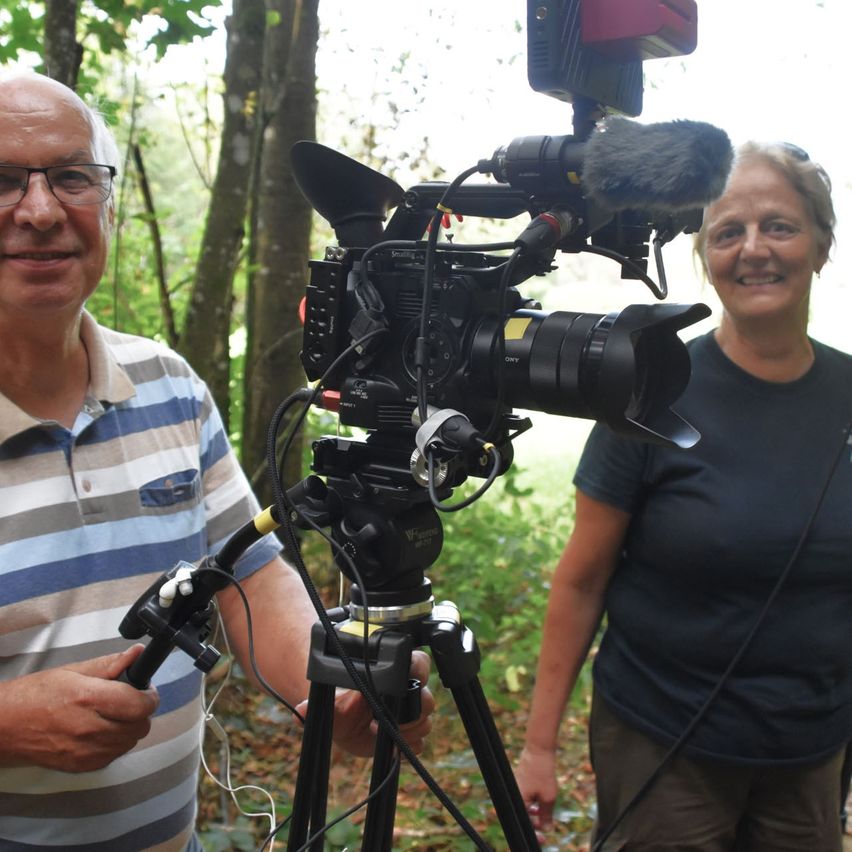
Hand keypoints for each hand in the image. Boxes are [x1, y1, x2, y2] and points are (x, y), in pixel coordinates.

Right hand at [0, 645, 159, 772]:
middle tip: (128, 700)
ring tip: (113, 714)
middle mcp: (89, 728)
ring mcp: (85, 752)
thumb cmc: (35, 694)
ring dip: (129, 728)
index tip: (145, 689)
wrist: (4, 727)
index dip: (149, 695)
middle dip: (140, 711)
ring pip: (130, 742)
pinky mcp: (81, 767)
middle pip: (141, 726)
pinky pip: (114, 755)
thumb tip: (137, 654)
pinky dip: (115, 743)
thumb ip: (109, 664)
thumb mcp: (72, 671)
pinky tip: (101, 730)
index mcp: (89, 698)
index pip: (140, 704)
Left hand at [295, 649, 434, 757]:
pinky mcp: (409, 736)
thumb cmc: (339, 702)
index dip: (417, 673)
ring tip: (380, 732)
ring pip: (426, 723)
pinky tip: (386, 746)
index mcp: (395, 672)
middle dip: (410, 713)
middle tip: (383, 719)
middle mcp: (408, 691)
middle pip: (427, 699)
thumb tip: (301, 709)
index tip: (401, 687)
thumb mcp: (330, 701)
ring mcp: (411, 714)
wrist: (343, 719)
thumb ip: (317, 703)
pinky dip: (406, 748)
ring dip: (406, 732)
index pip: (420, 663)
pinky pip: (419, 745)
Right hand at [515, 744, 558, 833]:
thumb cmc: (542, 773)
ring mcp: (515, 788)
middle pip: (522, 816)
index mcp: (518, 801)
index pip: (524, 824)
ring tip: (543, 814)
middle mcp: (514, 795)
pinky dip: (531, 804)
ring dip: (533, 814)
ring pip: (523, 807)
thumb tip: (546, 830)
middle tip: (544, 829)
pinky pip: (523, 798)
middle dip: (534, 824)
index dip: (534, 833)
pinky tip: (540, 802)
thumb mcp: (548, 798)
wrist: (539, 751)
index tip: (542, 838)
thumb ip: (546, 816)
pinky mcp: (519, 782)